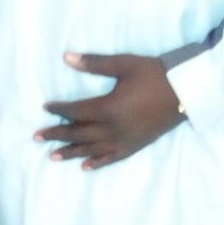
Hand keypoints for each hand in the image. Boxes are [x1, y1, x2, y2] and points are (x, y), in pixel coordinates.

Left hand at [36, 52, 185, 170]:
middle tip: (37, 137)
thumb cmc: (154, 74)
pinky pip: (112, 157)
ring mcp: (125, 140)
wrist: (186, 91)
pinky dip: (97, 162)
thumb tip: (67, 58)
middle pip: (79, 133)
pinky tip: (85, 166)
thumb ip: (94, 63)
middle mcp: (113, 129)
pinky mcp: (135, 146)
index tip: (46, 108)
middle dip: (57, 135)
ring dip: (71, 153)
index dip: (59, 110)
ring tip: (52, 156)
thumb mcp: (124, 64)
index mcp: (109, 108)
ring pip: (92, 149)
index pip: (76, 111)